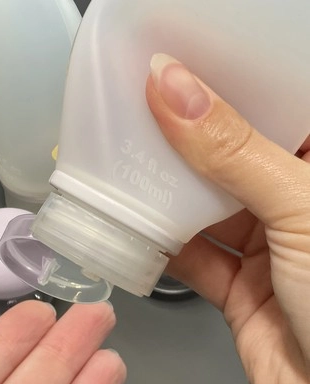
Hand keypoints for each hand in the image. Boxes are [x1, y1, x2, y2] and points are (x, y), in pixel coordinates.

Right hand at [147, 53, 309, 383]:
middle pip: (234, 157)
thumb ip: (233, 152)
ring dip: (164, 193)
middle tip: (141, 108)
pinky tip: (133, 228)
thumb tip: (176, 90)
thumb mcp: (300, 212)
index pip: (281, 108)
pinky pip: (191, 257)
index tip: (187, 60)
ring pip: (205, 207)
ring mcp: (271, 251)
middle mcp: (301, 210)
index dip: (234, 80)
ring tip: (124, 163)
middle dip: (186, 136)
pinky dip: (159, 245)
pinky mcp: (241, 292)